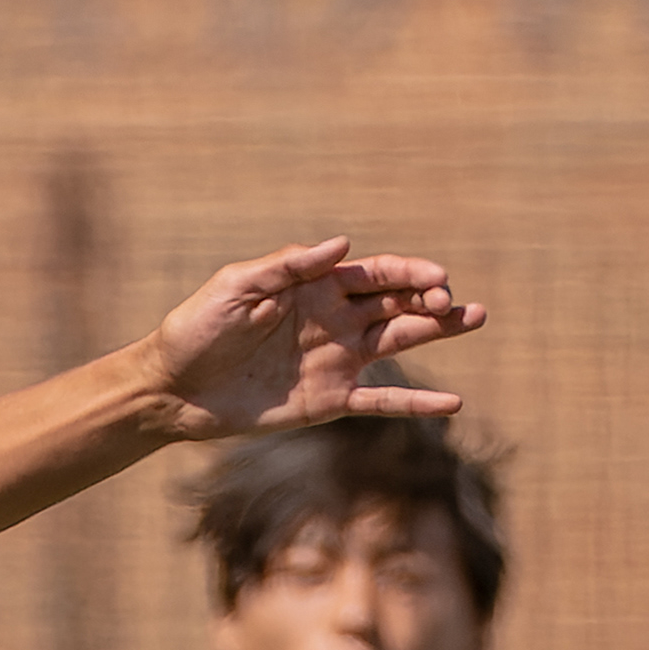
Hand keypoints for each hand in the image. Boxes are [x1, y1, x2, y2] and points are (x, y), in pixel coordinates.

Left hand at [146, 238, 485, 442]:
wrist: (172, 389)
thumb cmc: (197, 329)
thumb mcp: (236, 287)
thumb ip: (288, 265)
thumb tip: (343, 245)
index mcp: (315, 287)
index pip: (376, 274)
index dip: (408, 273)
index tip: (436, 278)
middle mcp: (334, 320)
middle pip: (396, 305)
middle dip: (430, 299)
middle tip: (456, 302)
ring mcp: (335, 361)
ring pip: (399, 342)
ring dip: (438, 331)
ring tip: (476, 318)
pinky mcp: (329, 401)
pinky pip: (382, 401)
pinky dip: (416, 403)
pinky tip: (454, 403)